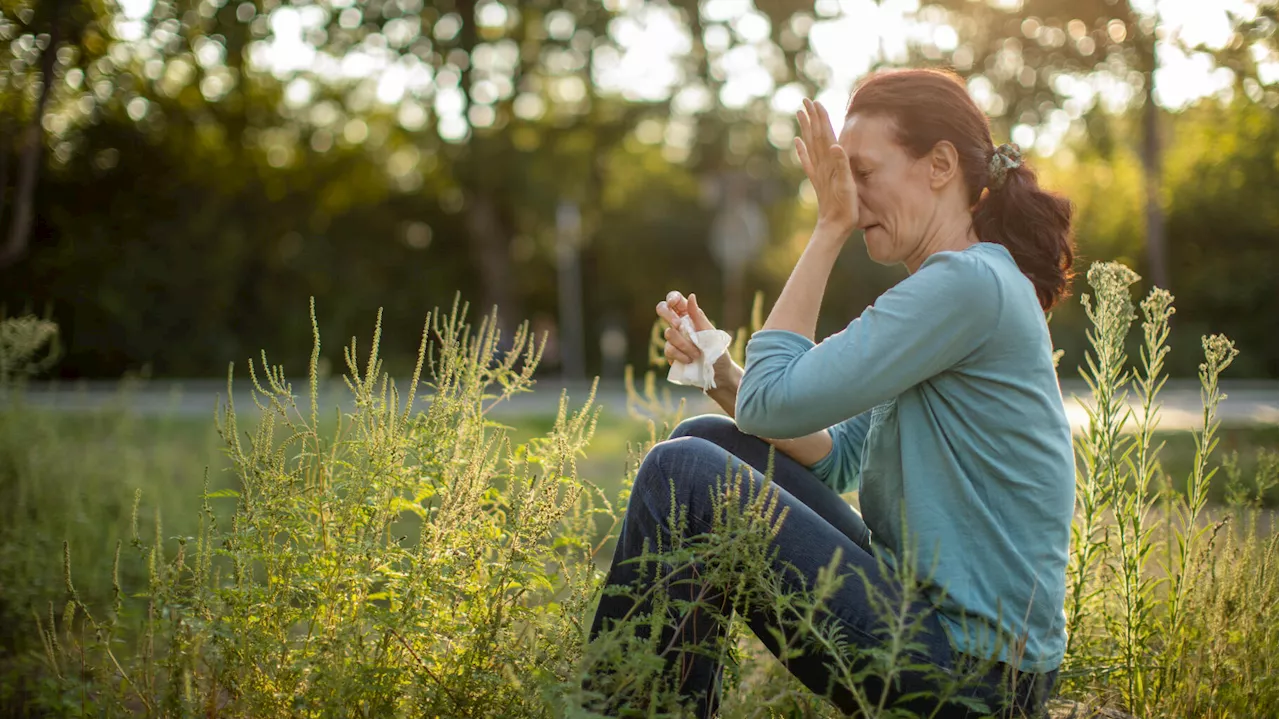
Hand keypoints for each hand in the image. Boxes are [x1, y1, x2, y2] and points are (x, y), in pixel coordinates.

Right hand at [655, 290, 715, 365]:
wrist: (717, 372)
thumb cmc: (716, 349)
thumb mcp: (709, 331)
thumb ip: (697, 315)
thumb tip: (691, 295)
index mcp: (689, 314)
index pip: (676, 299)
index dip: (671, 297)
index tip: (673, 303)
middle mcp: (679, 323)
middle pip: (662, 309)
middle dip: (668, 315)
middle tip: (679, 325)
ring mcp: (673, 338)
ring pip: (668, 333)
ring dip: (684, 344)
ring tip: (696, 354)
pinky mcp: (670, 352)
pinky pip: (669, 350)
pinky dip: (680, 355)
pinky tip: (689, 360)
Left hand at [795, 98, 857, 235]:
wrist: (834, 227)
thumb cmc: (845, 208)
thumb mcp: (847, 186)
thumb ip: (841, 165)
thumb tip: (835, 145)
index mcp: (831, 163)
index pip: (825, 135)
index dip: (821, 119)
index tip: (815, 102)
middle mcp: (822, 164)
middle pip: (815, 136)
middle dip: (811, 118)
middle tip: (804, 100)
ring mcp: (818, 172)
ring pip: (809, 145)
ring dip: (805, 129)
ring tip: (799, 114)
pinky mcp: (816, 180)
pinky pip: (807, 161)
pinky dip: (801, 150)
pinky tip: (797, 142)